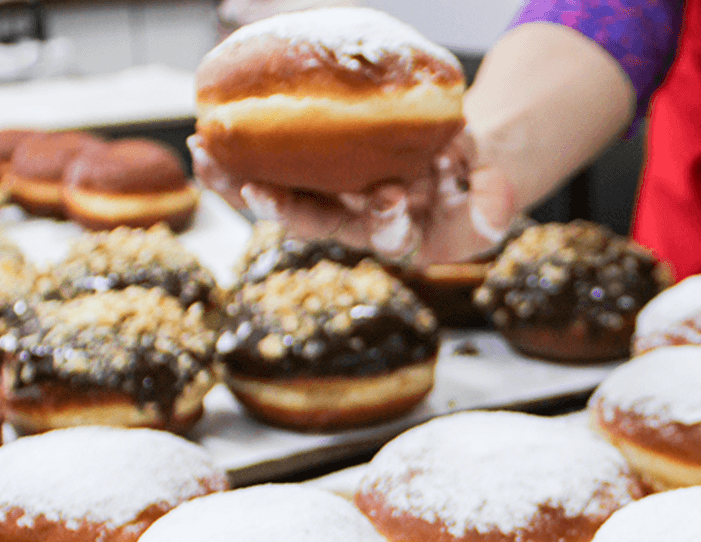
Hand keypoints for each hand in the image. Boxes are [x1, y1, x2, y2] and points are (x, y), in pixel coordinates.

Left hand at [188, 131, 517, 265]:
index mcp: (405, 236)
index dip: (382, 220)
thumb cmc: (475, 186)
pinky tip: (206, 146)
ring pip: (282, 197)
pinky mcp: (317, 176)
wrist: (459, 167)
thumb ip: (493, 204)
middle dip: (285, 209)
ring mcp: (335, 201)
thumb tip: (494, 203)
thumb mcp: (494, 195)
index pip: (389, 235)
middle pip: (318, 223)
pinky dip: (239, 160)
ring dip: (241, 183)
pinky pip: (271, 170)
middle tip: (257, 191)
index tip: (387, 197)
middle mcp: (360, 224)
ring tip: (206, 157)